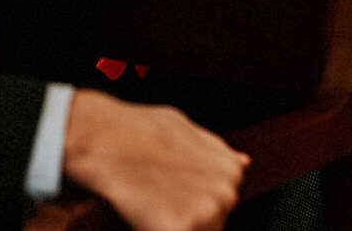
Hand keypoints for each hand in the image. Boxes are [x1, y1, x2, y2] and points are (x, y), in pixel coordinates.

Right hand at [62, 89, 246, 230]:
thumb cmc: (142, 131)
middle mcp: (226, 194)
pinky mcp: (182, 229)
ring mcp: (207, 214)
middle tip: (159, 199)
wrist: (108, 140)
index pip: (220, 206)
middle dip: (187, 217)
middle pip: (211, 225)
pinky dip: (157, 228)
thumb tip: (244, 162)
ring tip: (151, 205)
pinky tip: (146, 217)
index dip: (193, 203)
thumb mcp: (189, 131)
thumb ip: (219, 153)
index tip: (174, 196)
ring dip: (176, 226)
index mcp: (231, 172)